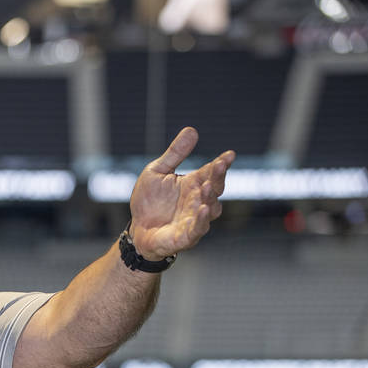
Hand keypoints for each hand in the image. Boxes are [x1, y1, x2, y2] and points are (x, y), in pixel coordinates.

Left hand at [129, 127, 234, 260]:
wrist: (137, 230)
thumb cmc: (149, 201)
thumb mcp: (156, 172)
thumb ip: (175, 154)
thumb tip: (192, 130)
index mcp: (194, 183)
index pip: (211, 172)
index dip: (222, 164)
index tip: (229, 155)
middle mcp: (199, 201)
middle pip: (215, 188)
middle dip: (218, 177)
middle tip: (219, 165)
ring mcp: (195, 219)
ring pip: (211, 209)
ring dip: (210, 198)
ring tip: (206, 187)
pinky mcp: (186, 237)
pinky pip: (198, 229)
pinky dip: (202, 220)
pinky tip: (203, 209)